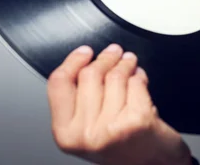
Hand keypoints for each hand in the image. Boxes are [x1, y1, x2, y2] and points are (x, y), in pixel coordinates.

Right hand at [46, 43, 191, 164]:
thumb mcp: (88, 129)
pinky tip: (140, 78)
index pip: (60, 84)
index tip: (84, 52)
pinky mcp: (137, 120)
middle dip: (105, 58)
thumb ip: (79, 102)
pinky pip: (136, 82)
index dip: (73, 61)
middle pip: (90, 75)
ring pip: (115, 76)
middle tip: (114, 52)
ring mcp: (112, 127)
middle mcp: (85, 134)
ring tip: (129, 62)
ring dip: (125, 63)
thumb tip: (83, 62)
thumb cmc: (123, 147)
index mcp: (66, 134)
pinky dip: (140, 76)